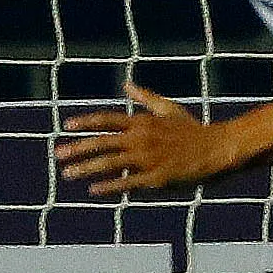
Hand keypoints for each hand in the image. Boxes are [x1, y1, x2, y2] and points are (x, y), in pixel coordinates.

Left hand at [59, 83, 234, 194]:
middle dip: (78, 148)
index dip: (85, 123)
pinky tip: (94, 190)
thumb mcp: (167, 108)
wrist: (214, 147)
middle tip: (58, 155)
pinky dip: (110, 186)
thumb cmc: (190, 127)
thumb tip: (126, 83)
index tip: (66, 127)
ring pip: (110, 163)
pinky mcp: (156, 176)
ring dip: (87, 168)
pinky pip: (129, 181)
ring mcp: (148, 158)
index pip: (107, 120)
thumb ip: (145, 97)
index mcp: (142, 121)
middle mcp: (141, 138)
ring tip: (69, 174)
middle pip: (102, 142)